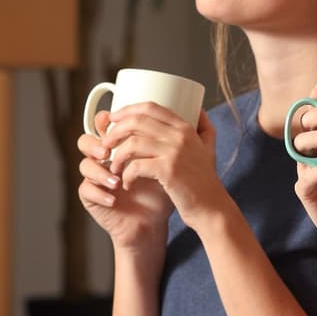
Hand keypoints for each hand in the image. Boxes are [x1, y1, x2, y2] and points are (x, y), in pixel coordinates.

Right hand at [78, 109, 173, 251]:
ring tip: (116, 180)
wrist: (155, 223)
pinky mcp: (92, 198)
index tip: (115, 119)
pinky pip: (86, 190)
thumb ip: (182, 138)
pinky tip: (113, 199)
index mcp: (120, 146)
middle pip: (87, 140)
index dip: (107, 120)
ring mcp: (96, 178)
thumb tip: (200, 111)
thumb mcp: (174, 163)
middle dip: (98, 143)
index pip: (106, 125)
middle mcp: (104, 159)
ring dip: (99, 170)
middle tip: (108, 151)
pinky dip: (99, 193)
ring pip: (84, 164)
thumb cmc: (163, 192)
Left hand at [100, 103, 228, 226]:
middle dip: (115, 130)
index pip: (150, 107)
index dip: (127, 109)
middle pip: (137, 121)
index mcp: (185, 128)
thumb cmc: (204, 181)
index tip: (112, 118)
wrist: (211, 208)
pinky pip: (136, 166)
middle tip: (105, 143)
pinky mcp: (168, 170)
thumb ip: (204, 128)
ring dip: (117, 156)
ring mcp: (174, 152)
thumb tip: (199, 109)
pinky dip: (126, 175)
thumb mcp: (209, 149)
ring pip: (133, 143)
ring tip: (113, 168)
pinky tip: (127, 184)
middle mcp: (180, 136)